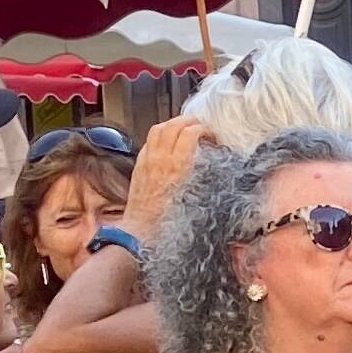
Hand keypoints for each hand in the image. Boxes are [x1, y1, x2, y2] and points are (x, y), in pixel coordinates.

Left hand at [122, 117, 209, 237]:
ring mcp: (147, 160)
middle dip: (190, 121)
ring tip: (183, 129)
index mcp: (177, 166)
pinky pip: (149, 141)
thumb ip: (201, 175)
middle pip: (174, 124)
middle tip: (200, 127)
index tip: (212, 138)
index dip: (204, 130)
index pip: (190, 132)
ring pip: (158, 128)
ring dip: (173, 124)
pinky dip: (160, 135)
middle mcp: (160, 158)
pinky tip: (167, 143)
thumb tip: (209, 161)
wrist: (143, 231)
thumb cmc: (169, 221)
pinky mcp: (139, 165)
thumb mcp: (194, 198)